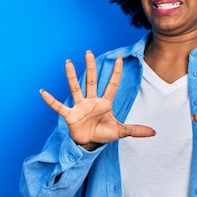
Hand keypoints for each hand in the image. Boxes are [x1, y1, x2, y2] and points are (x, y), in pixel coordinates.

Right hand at [40, 51, 155, 149]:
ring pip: (75, 89)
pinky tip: (42, 91)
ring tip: (68, 62)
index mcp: (105, 103)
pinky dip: (50, 100)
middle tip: (89, 52)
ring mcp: (80, 107)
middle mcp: (91, 101)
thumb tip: (154, 132)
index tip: (119, 58)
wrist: (89, 144)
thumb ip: (136, 130)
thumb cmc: (104, 134)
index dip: (116, 73)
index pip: (111, 85)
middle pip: (91, 81)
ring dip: (71, 76)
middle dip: (91, 67)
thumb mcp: (121, 132)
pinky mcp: (70, 115)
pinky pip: (59, 107)